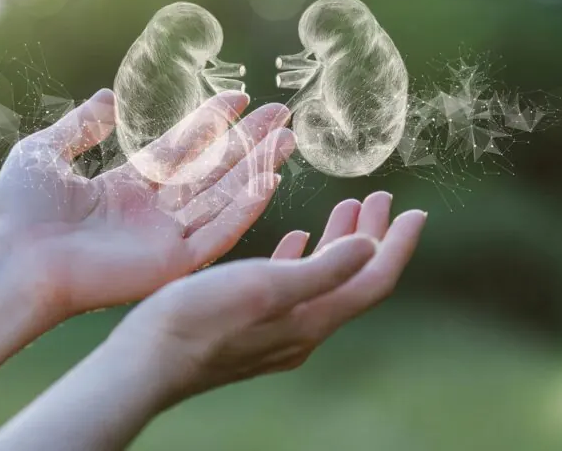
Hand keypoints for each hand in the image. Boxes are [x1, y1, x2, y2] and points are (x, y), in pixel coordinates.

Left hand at [0, 88, 294, 321]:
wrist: (10, 263)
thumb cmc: (17, 213)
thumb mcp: (45, 152)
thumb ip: (81, 126)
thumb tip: (107, 97)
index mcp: (126, 188)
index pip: (181, 149)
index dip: (211, 122)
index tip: (239, 96)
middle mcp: (152, 213)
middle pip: (212, 170)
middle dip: (247, 141)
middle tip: (281, 114)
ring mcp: (165, 238)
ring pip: (224, 196)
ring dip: (256, 167)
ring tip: (287, 138)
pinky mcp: (173, 263)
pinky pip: (220, 232)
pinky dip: (246, 208)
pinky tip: (270, 179)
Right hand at [114, 191, 426, 402]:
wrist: (144, 363)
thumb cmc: (199, 319)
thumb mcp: (266, 287)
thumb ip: (323, 270)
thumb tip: (372, 248)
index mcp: (313, 318)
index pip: (374, 279)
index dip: (399, 245)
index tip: (417, 212)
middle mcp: (303, 329)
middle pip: (354, 278)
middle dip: (373, 236)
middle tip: (382, 199)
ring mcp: (278, 329)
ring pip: (325, 280)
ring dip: (339, 242)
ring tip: (348, 208)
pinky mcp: (252, 326)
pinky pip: (292, 287)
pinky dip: (304, 258)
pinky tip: (297, 240)